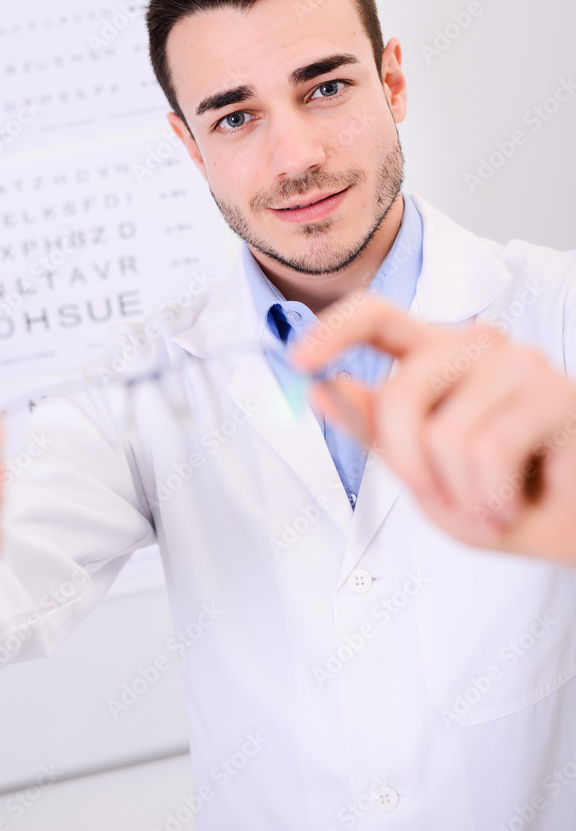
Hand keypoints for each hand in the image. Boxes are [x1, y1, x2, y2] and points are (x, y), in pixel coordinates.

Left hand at [289, 296, 575, 566]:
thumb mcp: (426, 475)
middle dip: (411, 467)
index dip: (333, 330)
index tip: (298, 360)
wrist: (575, 529)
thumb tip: (322, 390)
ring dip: (463, 496)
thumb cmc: (508, 499)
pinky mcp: (556, 393)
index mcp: (439, 358)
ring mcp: (520, 364)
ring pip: (446, 435)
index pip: (378, 316)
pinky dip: (494, 498)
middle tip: (446, 501)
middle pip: (402, 392)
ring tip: (494, 502)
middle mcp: (478, 346)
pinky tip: (522, 501)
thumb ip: (378, 430)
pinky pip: (489, 452)